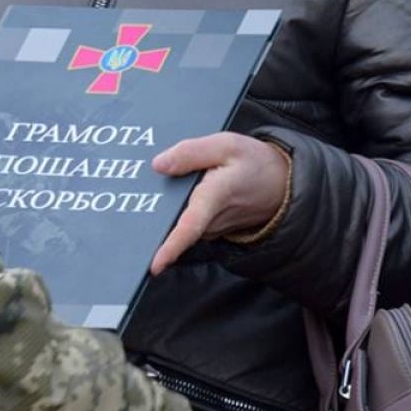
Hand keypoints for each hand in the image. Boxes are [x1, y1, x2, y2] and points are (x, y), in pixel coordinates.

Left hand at [149, 133, 290, 274]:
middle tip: (127, 194)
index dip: (171, 247)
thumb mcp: (227, 145)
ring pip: (177, 221)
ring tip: (144, 184)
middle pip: (173, 223)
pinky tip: (170, 187)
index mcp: (215, 198)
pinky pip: (186, 220)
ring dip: (162, 208)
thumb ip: (191, 152)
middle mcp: (211, 221)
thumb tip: (158, 165)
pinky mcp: (209, 229)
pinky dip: (175, 206)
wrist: (283, 184)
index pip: (190, 227)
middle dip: (149, 214)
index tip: (154, 264)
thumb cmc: (255, 163)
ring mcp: (211, 229)